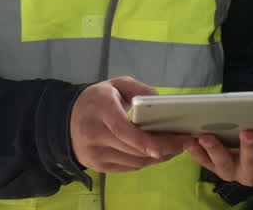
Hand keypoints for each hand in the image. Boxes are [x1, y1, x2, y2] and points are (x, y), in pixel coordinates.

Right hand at [70, 76, 188, 172]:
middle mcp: (94, 134)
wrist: (67, 119)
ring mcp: (94, 153)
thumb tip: (159, 100)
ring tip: (176, 147)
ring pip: (134, 161)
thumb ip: (138, 89)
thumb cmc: (97, 100)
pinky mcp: (98, 166)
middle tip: (185, 141)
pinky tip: (159, 153)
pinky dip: (147, 162)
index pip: (123, 130)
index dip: (145, 140)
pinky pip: (129, 168)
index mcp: (99, 109)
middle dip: (164, 147)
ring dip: (158, 157)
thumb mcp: (115, 84)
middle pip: (134, 148)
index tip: (168, 143)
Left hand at [185, 124, 252, 186]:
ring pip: (223, 166)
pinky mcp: (211, 165)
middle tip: (248, 131)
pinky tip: (191, 138)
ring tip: (207, 136)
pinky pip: (202, 161)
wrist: (242, 129)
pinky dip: (195, 151)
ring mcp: (229, 170)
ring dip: (215, 150)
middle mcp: (250, 173)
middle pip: (250, 165)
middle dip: (249, 149)